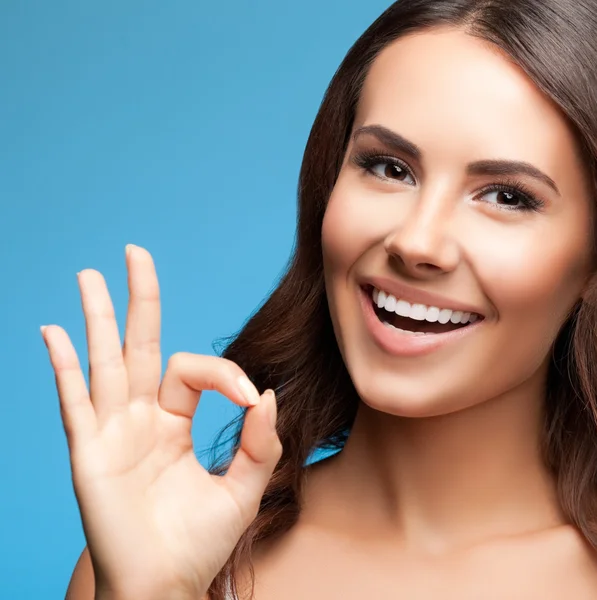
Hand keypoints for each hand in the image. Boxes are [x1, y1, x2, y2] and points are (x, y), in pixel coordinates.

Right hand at [41, 245, 281, 599]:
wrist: (167, 586)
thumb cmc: (200, 541)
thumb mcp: (244, 487)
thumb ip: (260, 441)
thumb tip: (266, 392)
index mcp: (174, 421)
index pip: (193, 370)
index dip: (225, 373)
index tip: (250, 398)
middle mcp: (140, 419)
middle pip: (138, 345)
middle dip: (138, 299)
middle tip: (135, 253)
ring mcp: (112, 432)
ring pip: (104, 362)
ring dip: (96, 318)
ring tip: (90, 275)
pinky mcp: (89, 454)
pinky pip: (74, 403)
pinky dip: (63, 367)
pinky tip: (53, 331)